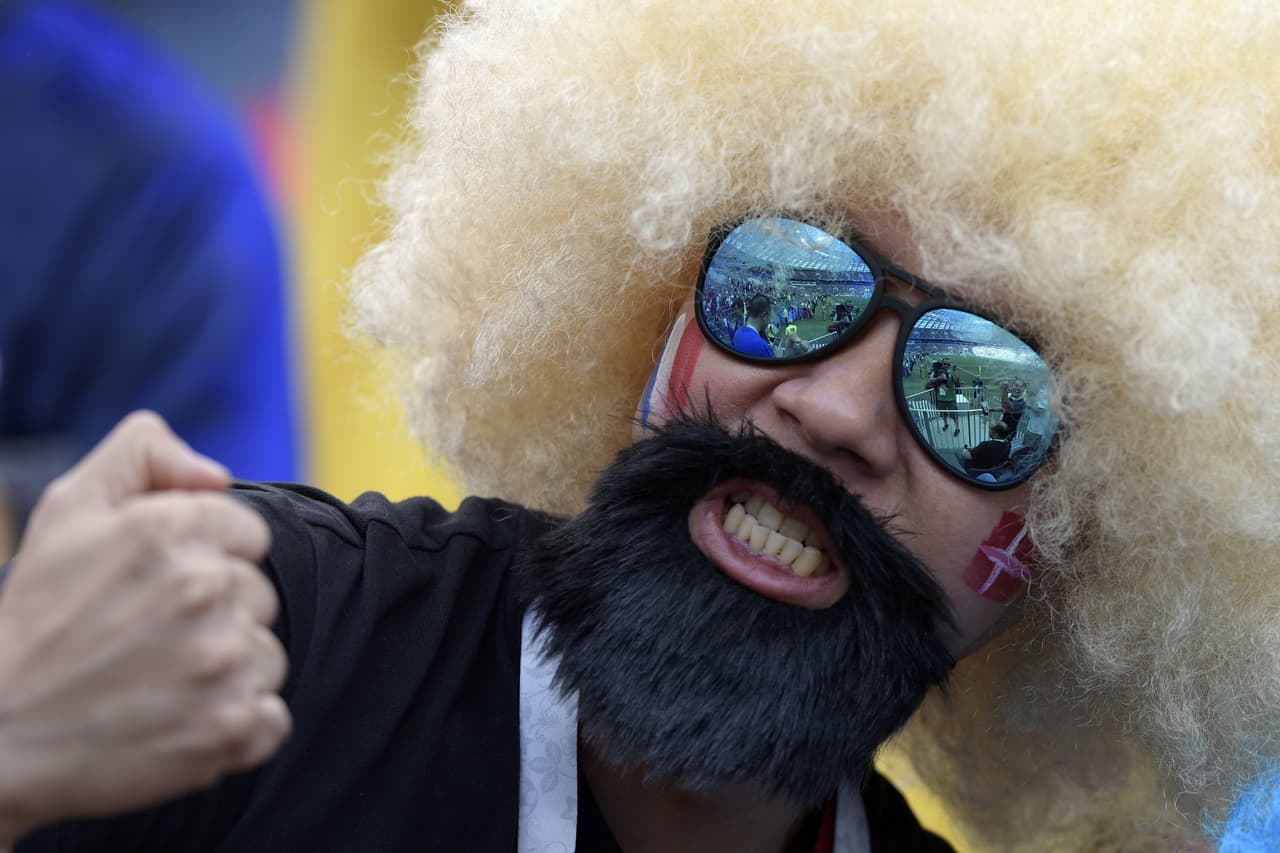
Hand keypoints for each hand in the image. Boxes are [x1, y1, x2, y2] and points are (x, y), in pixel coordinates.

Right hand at [0, 412, 289, 841]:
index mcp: (170, 529)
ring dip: (228, 672)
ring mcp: (221, 662)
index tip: (162, 589)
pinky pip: (272, 719)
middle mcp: (204, 588)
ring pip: (266, 656)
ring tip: (161, 683)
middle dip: (217, 614)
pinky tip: (182, 722)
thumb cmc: (36, 620)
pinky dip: (237, 726)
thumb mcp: (70, 510)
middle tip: (151, 640)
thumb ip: (145, 455)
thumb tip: (216, 475)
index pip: (249, 534)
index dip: (209, 559)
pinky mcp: (229, 727)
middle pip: (258, 595)